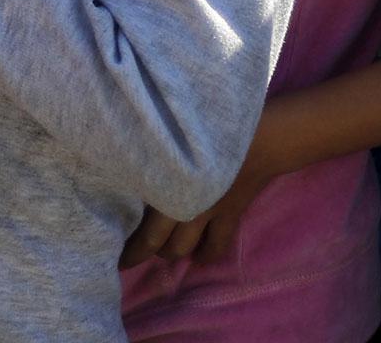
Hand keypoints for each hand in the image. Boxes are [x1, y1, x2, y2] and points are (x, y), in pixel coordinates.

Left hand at [118, 124, 278, 268]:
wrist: (263, 136)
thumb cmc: (210, 125)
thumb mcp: (172, 138)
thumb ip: (151, 157)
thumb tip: (127, 168)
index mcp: (170, 187)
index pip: (146, 229)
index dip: (131, 246)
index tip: (116, 255)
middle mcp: (188, 205)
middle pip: (160, 242)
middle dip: (143, 252)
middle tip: (129, 254)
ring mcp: (211, 214)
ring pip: (185, 248)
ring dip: (172, 251)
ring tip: (161, 249)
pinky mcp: (231, 215)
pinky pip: (217, 245)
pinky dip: (206, 254)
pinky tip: (198, 255)